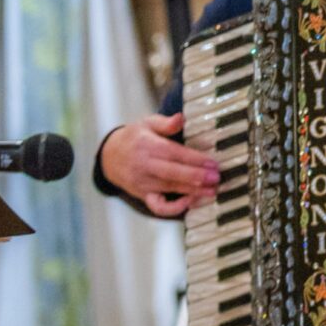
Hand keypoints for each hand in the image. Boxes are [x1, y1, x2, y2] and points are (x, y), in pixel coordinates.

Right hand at [99, 111, 217, 217]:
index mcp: (147, 145)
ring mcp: (142, 182)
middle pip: (171, 173)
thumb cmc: (135, 138)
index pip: (173, 153)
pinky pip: (158, 207)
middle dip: (195, 177)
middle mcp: (143, 165)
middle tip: (215, 178)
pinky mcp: (142, 195)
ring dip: (192, 191)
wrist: (110, 157)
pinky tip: (190, 201)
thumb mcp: (147, 123)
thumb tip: (181, 118)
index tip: (212, 162)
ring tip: (212, 190)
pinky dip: (174, 208)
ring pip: (169, 189)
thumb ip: (165, 123)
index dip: (194, 159)